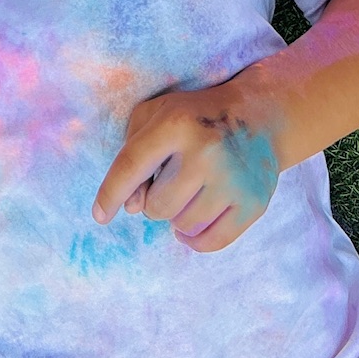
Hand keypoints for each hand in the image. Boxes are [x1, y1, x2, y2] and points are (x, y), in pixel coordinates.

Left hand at [92, 77, 279, 251]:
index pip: (131, 165)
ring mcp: (233, 180)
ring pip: (182, 225)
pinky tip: (194, 222)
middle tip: (170, 181)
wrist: (259, 116)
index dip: (110, 194)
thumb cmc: (194, 117)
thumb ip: (132, 153)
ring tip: (189, 192)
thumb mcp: (157, 114)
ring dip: (177, 216)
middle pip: (157, 206)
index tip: (99, 215)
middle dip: (154, 200)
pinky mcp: (253, 203)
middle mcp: (205, 151)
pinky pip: (210, 242)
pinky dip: (195, 239)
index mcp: (176, 123)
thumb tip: (131, 206)